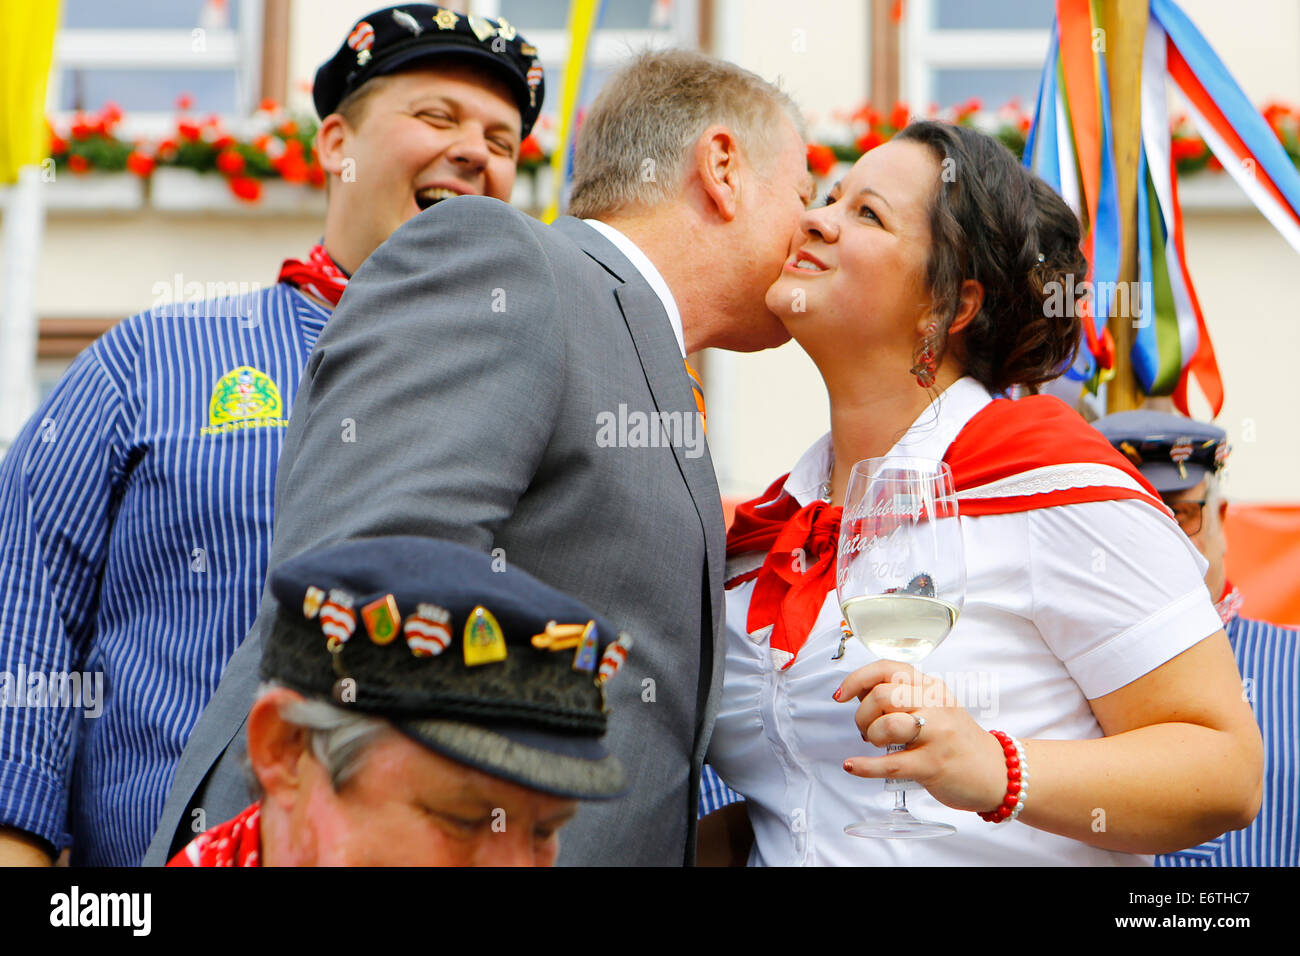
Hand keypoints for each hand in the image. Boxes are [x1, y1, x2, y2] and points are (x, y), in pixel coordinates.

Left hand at [833, 660, 1007, 812]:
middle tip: (867, 729)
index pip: (887, 669)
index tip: (842, 694)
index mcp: (932, 687)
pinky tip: (853, 766)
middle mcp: (935, 705)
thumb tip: (858, 691)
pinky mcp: (934, 764)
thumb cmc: (958, 740)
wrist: (997, 772)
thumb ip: (902, 696)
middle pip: (882, 695)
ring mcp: (937, 735)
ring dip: (870, 735)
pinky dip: (864, 766)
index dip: (857, 679)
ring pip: (887, 725)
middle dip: (862, 714)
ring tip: (876, 744)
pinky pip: (890, 763)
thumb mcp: (935, 707)